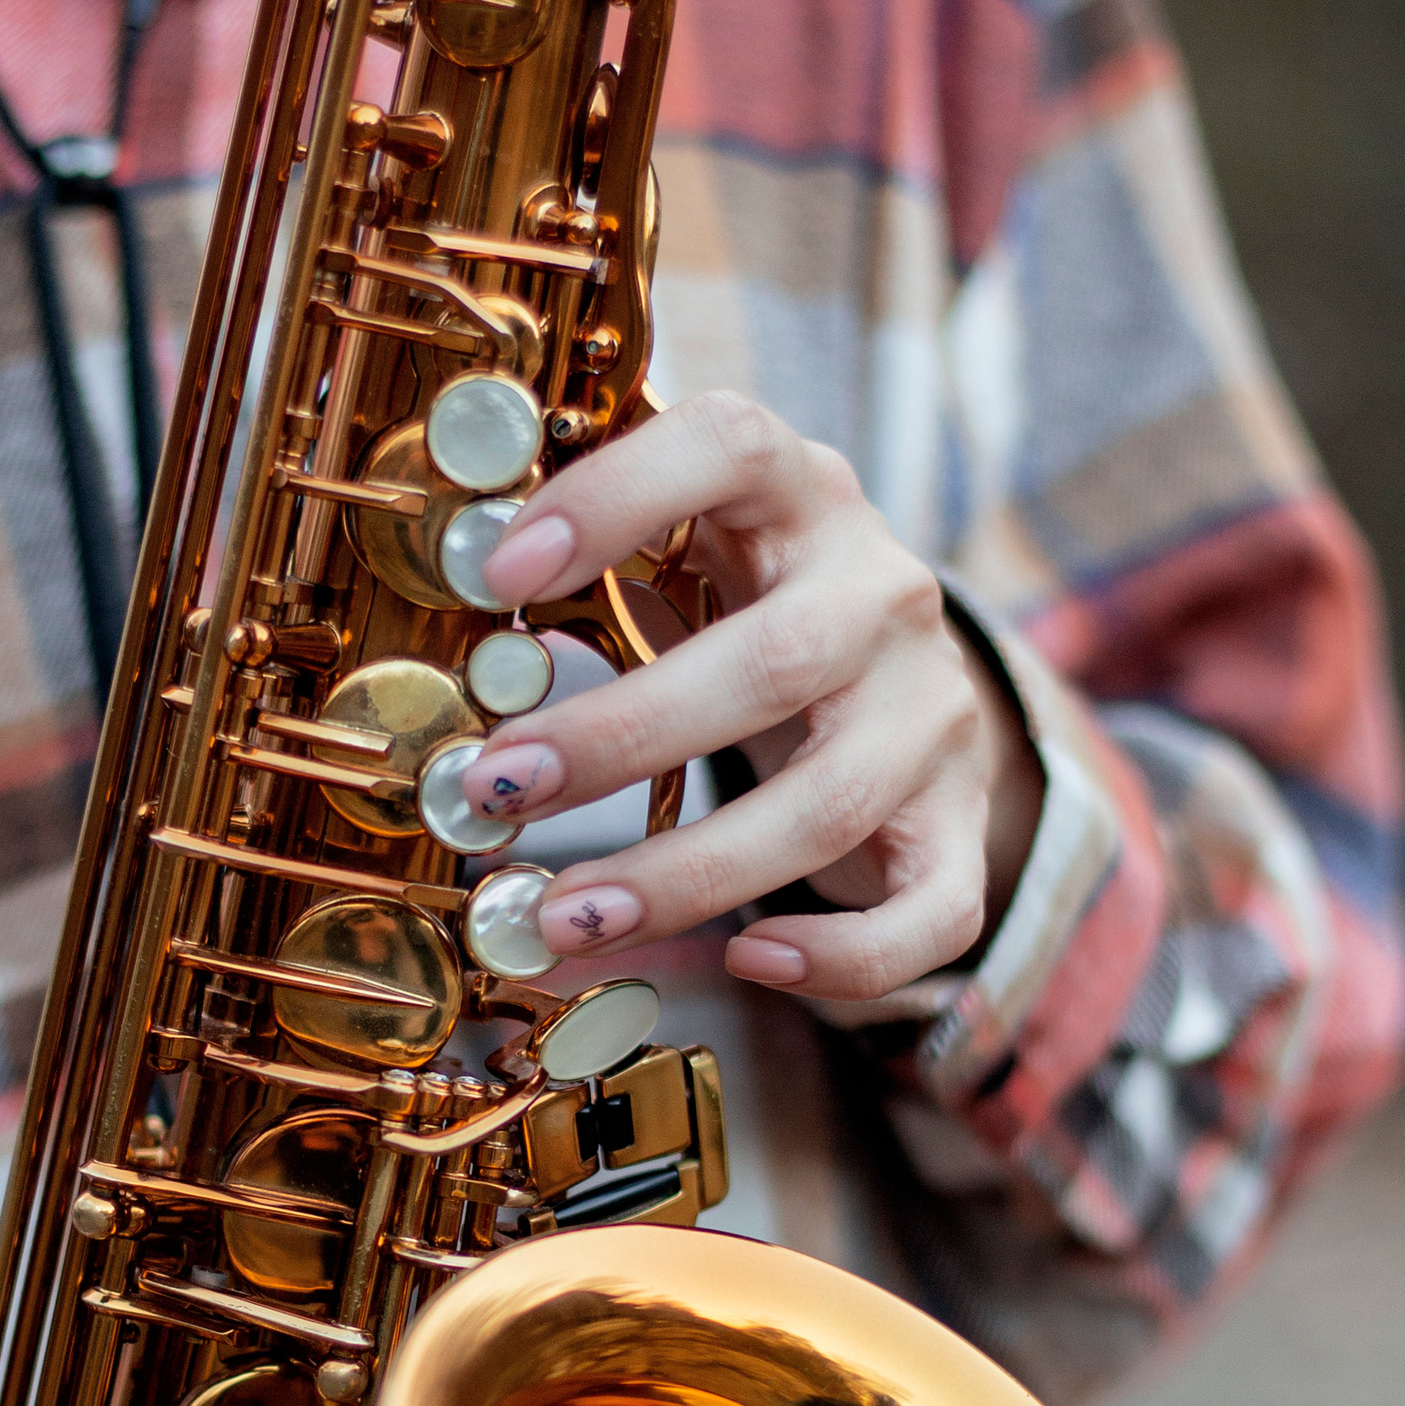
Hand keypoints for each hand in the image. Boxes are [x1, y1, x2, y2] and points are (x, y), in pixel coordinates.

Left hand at [464, 390, 1043, 1002]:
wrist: (897, 674)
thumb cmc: (747, 609)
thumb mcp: (685, 555)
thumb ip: (589, 566)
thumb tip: (445, 604)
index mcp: (798, 495)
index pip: (733, 445)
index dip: (619, 497)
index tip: (502, 575)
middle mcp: (883, 592)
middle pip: (774, 662)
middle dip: (618, 738)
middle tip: (495, 789)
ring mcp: (933, 712)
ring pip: (830, 803)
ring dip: (684, 876)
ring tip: (561, 915)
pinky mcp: (959, 821)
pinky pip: (931, 911)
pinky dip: (842, 956)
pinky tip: (747, 960)